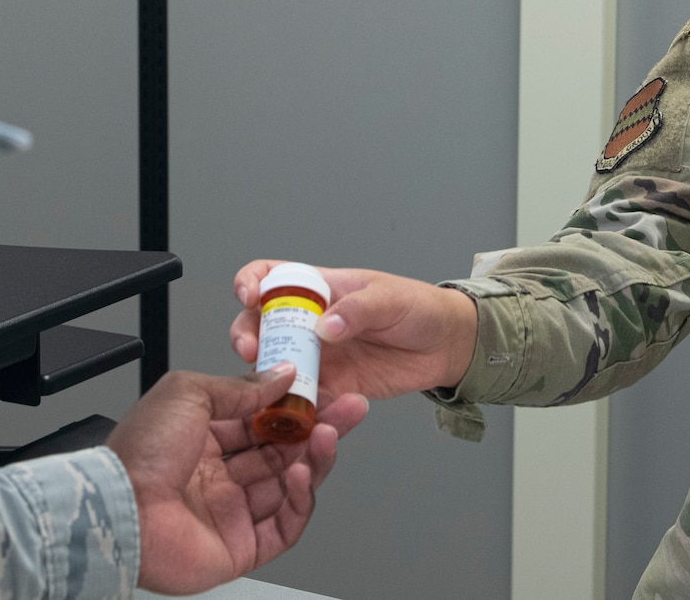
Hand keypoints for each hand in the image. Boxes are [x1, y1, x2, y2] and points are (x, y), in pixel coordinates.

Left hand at [109, 366, 369, 595]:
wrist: (120, 510)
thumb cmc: (139, 454)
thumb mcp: (189, 394)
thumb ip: (241, 388)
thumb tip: (280, 376)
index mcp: (205, 437)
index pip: (265, 418)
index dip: (297, 404)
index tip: (325, 388)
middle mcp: (220, 474)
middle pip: (284, 449)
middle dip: (319, 427)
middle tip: (348, 410)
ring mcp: (233, 510)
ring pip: (291, 484)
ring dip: (315, 458)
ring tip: (327, 436)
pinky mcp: (243, 545)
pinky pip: (286, 524)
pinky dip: (302, 499)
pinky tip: (305, 472)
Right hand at [230, 262, 479, 400]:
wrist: (445, 347)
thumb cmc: (419, 308)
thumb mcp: (390, 299)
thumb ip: (358, 310)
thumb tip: (324, 327)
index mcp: (319, 289)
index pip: (270, 276)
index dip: (250, 282)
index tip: (248, 297)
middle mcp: (309, 322)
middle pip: (259, 325)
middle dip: (245, 335)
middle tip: (251, 351)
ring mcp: (317, 356)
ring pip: (273, 365)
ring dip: (264, 376)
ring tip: (273, 387)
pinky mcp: (330, 387)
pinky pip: (303, 398)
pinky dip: (296, 407)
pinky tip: (302, 413)